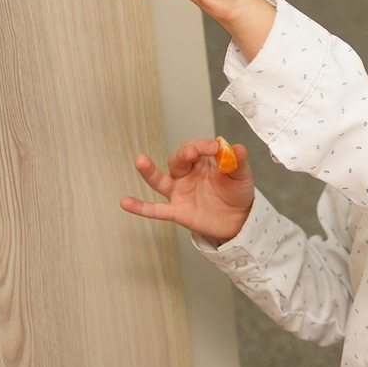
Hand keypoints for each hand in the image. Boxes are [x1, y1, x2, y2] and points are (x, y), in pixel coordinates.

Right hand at [122, 137, 256, 244]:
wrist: (238, 220)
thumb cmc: (235, 192)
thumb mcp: (241, 175)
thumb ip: (237, 162)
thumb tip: (237, 148)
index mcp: (202, 161)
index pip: (196, 148)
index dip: (204, 146)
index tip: (215, 147)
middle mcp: (186, 174)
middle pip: (178, 160)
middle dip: (183, 155)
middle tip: (191, 152)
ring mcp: (179, 192)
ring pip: (160, 180)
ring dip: (149, 171)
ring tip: (140, 161)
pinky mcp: (177, 211)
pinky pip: (156, 209)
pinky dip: (140, 207)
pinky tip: (126, 202)